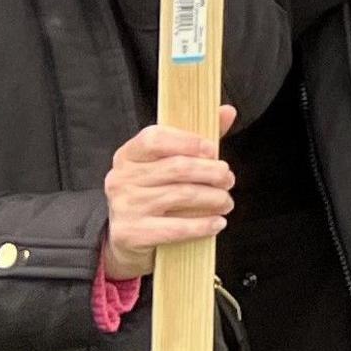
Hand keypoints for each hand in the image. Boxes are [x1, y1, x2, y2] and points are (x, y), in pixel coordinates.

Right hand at [100, 108, 237, 280]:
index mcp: (128, 155)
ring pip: (181, 195)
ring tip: (226, 201)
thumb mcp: (167, 164)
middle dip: (212, 172)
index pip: (155, 138)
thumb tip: (228, 111)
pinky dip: (203, 225)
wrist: (127, 238)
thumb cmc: (153, 194)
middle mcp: (121, 178)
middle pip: (177, 168)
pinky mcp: (131, 233)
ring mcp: (124, 206)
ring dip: (214, 198)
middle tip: (229, 179)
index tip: (212, 150)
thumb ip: (196, 140)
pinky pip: (176, 228)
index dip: (189, 142)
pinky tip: (218, 222)